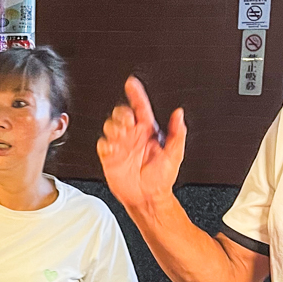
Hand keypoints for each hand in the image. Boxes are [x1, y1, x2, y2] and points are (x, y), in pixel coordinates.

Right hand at [97, 76, 186, 209]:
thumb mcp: (175, 155)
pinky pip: (103, 144)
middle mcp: (133, 135)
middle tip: (128, 122)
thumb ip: (177, 133)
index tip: (132, 83)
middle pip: (121, 113)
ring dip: (114, 127)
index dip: (136, 94)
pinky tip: (113, 148)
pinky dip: (106, 143)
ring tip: (122, 136)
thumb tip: (179, 115)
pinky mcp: (110, 157)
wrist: (148, 198)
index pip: (140, 107)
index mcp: (148, 131)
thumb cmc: (161, 178)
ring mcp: (120, 145)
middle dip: (122, 114)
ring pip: (110, 125)